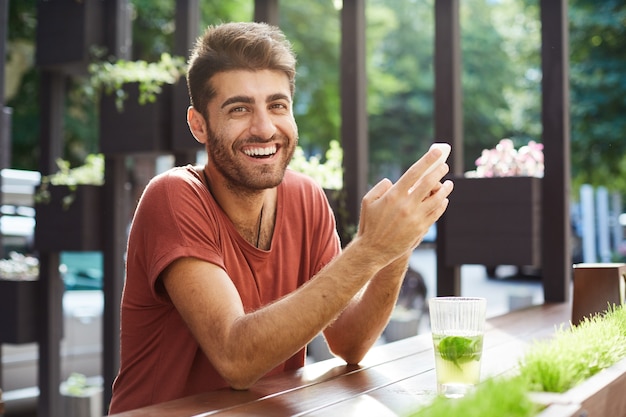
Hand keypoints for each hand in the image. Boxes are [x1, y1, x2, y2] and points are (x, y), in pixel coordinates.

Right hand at [355, 147, 452, 265]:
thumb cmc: (369, 224)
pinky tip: (444, 200)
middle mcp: (406, 205)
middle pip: (429, 183)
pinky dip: (442, 204)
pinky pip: (436, 213)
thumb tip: (392, 181)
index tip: (437, 152)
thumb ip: (380, 187)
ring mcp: (415, 218)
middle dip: (439, 172)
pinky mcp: (421, 229)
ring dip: (445, 189)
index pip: (414, 173)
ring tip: (448, 184)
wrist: (373, 250)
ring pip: (437, 199)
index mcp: (393, 195)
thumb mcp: (368, 201)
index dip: (427, 160)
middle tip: (444, 166)